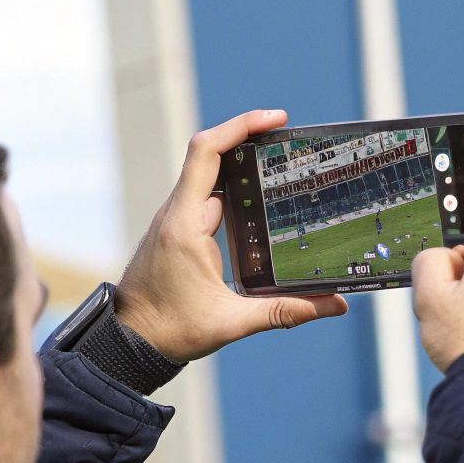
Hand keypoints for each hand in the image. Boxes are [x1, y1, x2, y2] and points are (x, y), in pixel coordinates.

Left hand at [116, 109, 348, 361]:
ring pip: (211, 178)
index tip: (275, 121)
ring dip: (243, 166)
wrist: (128, 341)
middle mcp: (177, 214)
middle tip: (291, 141)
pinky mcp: (179, 232)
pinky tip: (260, 202)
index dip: (240, 127)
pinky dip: (234, 190)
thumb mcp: (232, 322)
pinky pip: (207, 198)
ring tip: (284, 165)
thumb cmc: (170, 330)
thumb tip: (335, 305)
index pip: (206, 153)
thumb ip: (285, 311)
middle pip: (212, 157)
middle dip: (251, 141)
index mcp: (185, 224)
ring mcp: (176, 221)